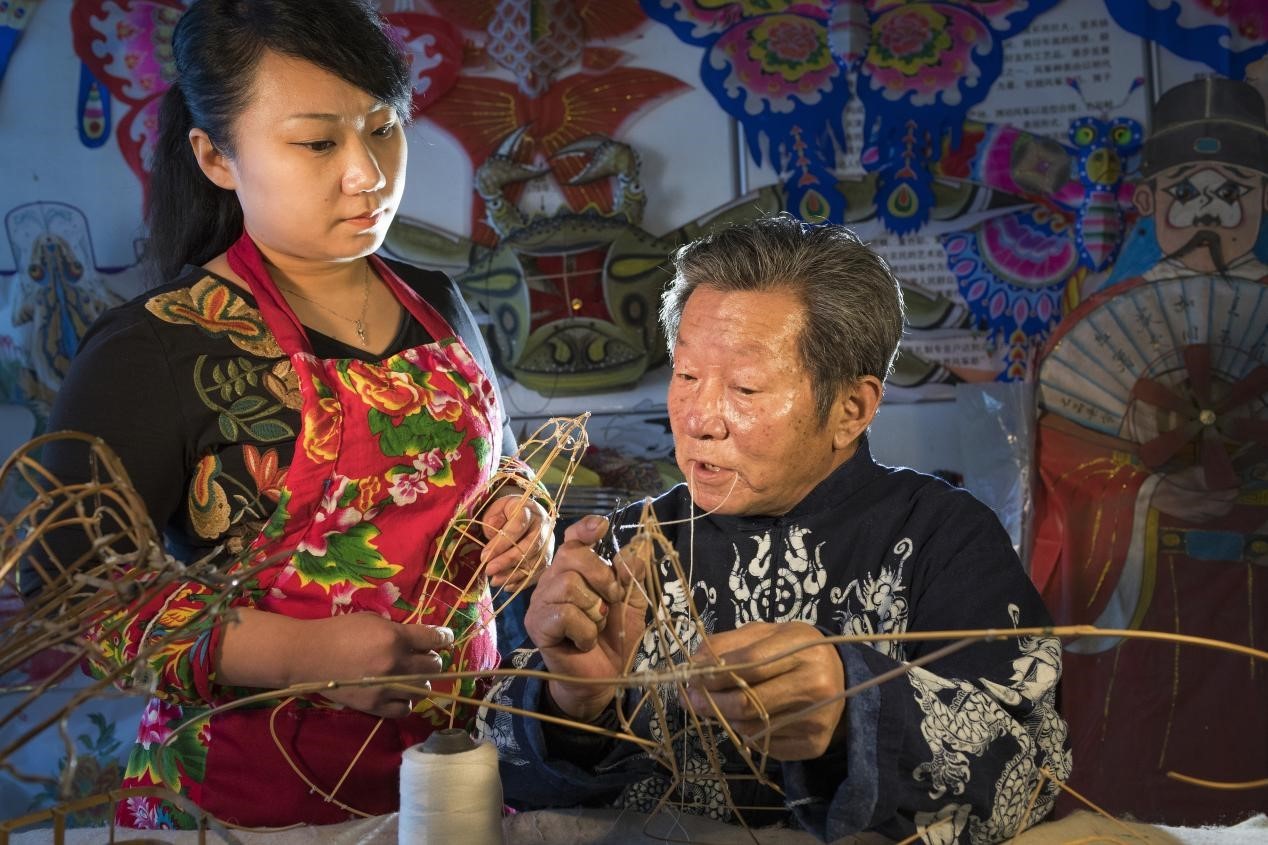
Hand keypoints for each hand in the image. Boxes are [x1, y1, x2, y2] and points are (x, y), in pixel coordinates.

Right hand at [301, 612, 452, 718]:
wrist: (307, 656)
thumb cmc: (338, 631)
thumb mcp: (372, 621)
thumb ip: (399, 630)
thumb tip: (421, 639)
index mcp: (395, 638)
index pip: (434, 639)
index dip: (444, 638)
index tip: (445, 638)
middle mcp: (395, 664)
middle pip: (433, 666)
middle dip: (433, 659)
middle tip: (425, 656)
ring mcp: (386, 688)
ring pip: (423, 689)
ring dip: (421, 680)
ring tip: (410, 675)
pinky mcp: (374, 706)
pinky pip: (405, 708)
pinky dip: (407, 701)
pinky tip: (400, 692)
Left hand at [481, 494, 553, 588]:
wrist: (526, 515)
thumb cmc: (507, 513)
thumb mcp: (497, 508)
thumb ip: (493, 518)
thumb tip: (493, 533)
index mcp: (530, 510)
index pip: (518, 525)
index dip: (501, 542)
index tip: (484, 556)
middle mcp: (543, 527)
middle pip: (529, 546)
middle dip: (507, 561)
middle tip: (489, 570)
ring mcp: (548, 544)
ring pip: (534, 562)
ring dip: (513, 574)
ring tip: (495, 581)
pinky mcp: (548, 558)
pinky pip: (538, 573)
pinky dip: (522, 582)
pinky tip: (508, 586)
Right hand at [524, 515, 649, 721]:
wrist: (603, 679)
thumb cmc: (614, 638)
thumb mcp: (631, 604)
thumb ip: (632, 577)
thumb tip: (636, 550)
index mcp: (575, 569)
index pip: (573, 538)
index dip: (585, 528)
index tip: (602, 526)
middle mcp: (553, 579)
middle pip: (572, 556)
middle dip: (602, 577)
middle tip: (612, 601)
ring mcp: (541, 601)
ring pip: (568, 585)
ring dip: (594, 610)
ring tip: (596, 626)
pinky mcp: (537, 624)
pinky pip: (564, 614)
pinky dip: (585, 631)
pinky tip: (584, 642)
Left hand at [684, 621, 845, 760]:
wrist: (841, 680)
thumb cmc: (794, 652)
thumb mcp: (765, 635)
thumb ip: (727, 644)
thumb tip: (694, 664)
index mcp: (802, 646)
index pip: (749, 664)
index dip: (713, 673)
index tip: (691, 678)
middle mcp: (815, 683)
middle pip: (747, 701)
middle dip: (711, 702)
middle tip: (690, 700)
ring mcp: (816, 717)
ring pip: (752, 727)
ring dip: (726, 718)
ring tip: (720, 707)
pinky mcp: (814, 744)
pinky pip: (765, 745)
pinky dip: (748, 734)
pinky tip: (750, 720)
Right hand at [1151, 465, 1237, 520]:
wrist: (1155, 494)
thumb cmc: (1172, 482)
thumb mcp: (1189, 473)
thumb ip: (1204, 473)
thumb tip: (1215, 472)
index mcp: (1204, 495)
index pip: (1225, 496)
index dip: (1233, 492)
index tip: (1237, 488)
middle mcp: (1203, 507)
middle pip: (1224, 508)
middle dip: (1230, 502)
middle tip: (1232, 497)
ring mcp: (1196, 515)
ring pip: (1216, 515)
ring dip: (1223, 510)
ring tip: (1224, 504)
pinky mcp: (1189, 519)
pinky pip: (1206, 519)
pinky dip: (1212, 515)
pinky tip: (1211, 511)